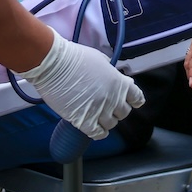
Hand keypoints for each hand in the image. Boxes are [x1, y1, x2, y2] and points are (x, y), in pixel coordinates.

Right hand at [19, 31, 144, 138]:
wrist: (54, 66)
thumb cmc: (74, 58)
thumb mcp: (100, 59)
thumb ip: (110, 72)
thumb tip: (112, 77)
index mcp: (119, 82)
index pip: (137, 98)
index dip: (133, 100)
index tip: (130, 101)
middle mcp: (113, 98)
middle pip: (124, 113)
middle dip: (117, 109)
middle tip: (108, 105)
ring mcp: (99, 111)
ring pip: (111, 124)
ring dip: (106, 120)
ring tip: (98, 115)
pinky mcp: (84, 121)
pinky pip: (98, 134)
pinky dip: (98, 132)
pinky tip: (93, 127)